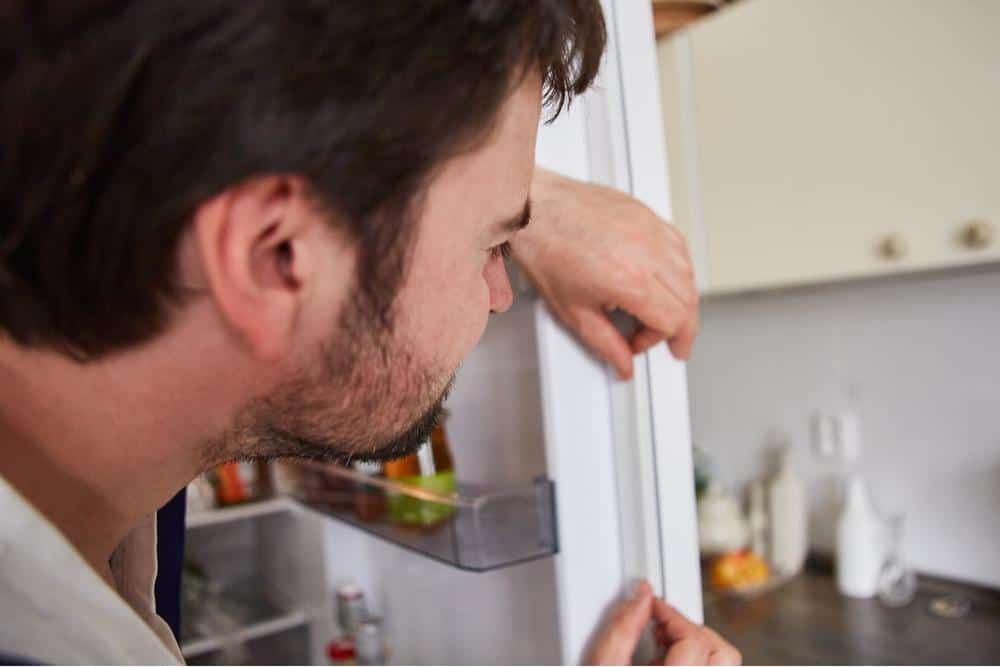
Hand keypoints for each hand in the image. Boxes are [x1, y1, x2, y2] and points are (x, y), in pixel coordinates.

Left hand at [512, 168, 697, 379]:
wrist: (534, 210)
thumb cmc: (546, 249)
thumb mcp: (572, 310)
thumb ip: (604, 343)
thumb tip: (623, 362)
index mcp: (630, 280)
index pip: (672, 320)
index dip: (657, 340)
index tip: (638, 344)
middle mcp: (647, 252)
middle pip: (687, 299)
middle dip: (679, 326)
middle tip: (667, 339)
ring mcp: (650, 230)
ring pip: (688, 272)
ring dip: (681, 297)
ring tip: (661, 310)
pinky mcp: (647, 215)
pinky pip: (678, 245)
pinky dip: (677, 267)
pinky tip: (661, 278)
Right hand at [586, 581, 740, 665]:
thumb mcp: (601, 665)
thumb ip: (621, 628)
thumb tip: (640, 596)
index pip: (694, 640)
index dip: (671, 614)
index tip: (651, 605)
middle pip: (722, 652)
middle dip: (690, 628)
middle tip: (659, 622)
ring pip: (725, 664)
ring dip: (697, 645)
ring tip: (664, 642)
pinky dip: (695, 662)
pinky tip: (665, 663)